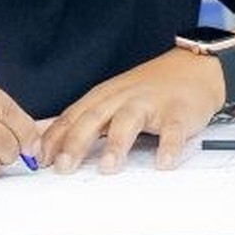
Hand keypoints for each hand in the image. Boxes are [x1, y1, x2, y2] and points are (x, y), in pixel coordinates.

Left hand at [39, 50, 221, 173]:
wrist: (195, 68)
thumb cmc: (150, 88)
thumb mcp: (113, 97)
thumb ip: (86, 118)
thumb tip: (49, 143)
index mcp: (104, 96)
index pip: (72, 117)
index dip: (54, 138)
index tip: (39, 160)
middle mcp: (124, 98)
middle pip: (94, 118)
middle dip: (77, 142)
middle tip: (64, 166)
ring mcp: (151, 104)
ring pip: (129, 121)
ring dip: (117, 144)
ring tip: (108, 166)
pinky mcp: (178, 112)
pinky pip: (173, 130)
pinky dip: (169, 146)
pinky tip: (163, 162)